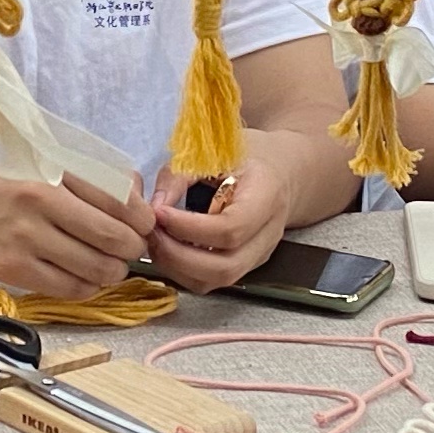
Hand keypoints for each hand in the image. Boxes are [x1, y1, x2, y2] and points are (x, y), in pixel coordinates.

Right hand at [0, 166, 150, 296]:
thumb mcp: (41, 168)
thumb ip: (87, 180)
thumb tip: (137, 198)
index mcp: (54, 174)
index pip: (120, 200)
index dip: (143, 220)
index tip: (144, 226)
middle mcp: (42, 204)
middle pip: (115, 239)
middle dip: (132, 250)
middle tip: (129, 251)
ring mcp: (27, 239)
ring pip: (97, 269)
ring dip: (112, 273)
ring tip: (108, 267)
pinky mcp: (14, 270)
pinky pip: (69, 289)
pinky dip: (86, 288)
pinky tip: (83, 279)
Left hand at [143, 163, 294, 292]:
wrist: (282, 173)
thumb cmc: (248, 157)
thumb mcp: (214, 151)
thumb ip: (180, 175)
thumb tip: (153, 206)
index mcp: (267, 197)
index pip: (230, 229)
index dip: (189, 228)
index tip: (159, 213)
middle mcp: (267, 235)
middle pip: (224, 267)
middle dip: (178, 256)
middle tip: (151, 232)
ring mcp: (258, 256)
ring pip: (215, 281)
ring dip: (177, 267)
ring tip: (155, 240)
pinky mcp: (244, 267)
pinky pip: (210, 281)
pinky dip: (181, 271)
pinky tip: (167, 248)